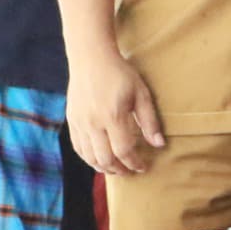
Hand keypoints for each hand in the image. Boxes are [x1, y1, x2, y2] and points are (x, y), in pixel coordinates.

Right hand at [68, 50, 166, 175]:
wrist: (90, 58)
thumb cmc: (120, 74)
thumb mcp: (141, 94)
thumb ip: (149, 121)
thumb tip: (159, 144)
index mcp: (112, 116)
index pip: (123, 151)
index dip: (134, 163)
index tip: (143, 167)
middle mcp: (93, 123)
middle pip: (105, 158)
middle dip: (119, 170)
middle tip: (130, 171)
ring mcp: (79, 122)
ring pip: (89, 156)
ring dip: (103, 167)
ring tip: (115, 169)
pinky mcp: (71, 120)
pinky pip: (78, 147)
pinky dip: (88, 158)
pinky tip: (99, 159)